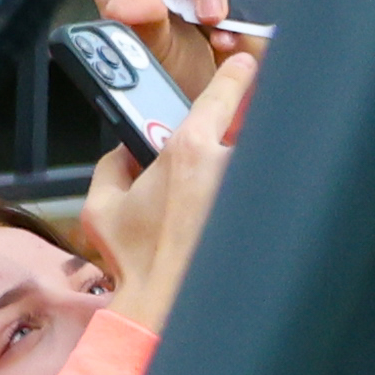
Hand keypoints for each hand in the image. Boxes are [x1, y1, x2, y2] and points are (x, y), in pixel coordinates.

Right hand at [76, 45, 253, 330]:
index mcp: (189, 150)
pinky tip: (250, 218)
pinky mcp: (274, 214)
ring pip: (263, 161)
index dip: (238, 73)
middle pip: (254, 125)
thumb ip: (111, 166)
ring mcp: (257, 189)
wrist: (168, 307)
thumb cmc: (137, 262)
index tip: (244, 66)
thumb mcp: (100, 208)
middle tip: (229, 148)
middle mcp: (231, 164)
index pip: (226, 90)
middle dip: (243, 133)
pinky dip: (266, 198)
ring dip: (252, 170)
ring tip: (228, 197)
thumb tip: (126, 150)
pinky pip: (275, 191)